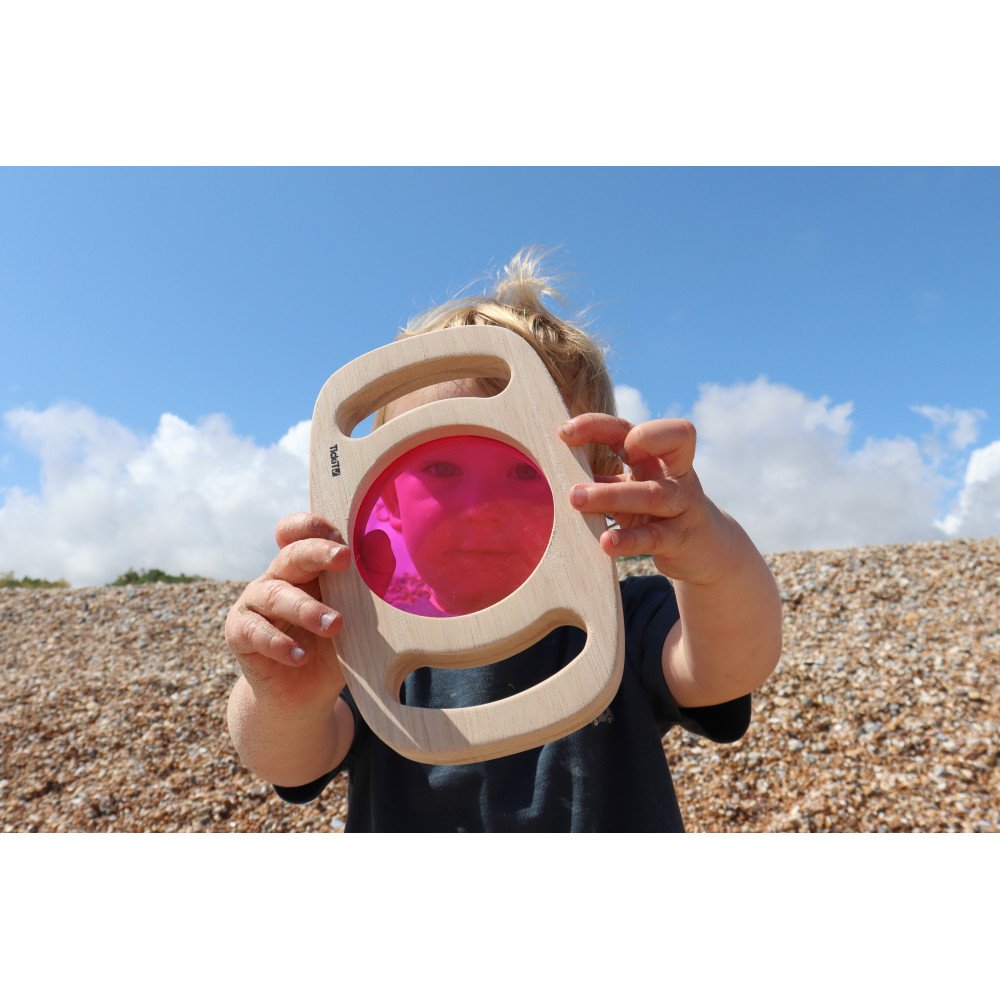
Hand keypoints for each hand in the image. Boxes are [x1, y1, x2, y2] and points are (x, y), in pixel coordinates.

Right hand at [225, 512, 351, 713]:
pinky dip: (278, 643)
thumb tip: (380, 543)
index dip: (315, 528)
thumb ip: (368, 583)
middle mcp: (278, 577)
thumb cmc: (334, 648)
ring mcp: (255, 603)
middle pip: (291, 554)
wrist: (304, 695)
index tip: (343, 540)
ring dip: (306, 608)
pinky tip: (300, 656)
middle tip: (343, 559)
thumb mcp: (356, 618)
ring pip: (276, 594)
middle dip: (316, 553)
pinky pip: (254, 631)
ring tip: (335, 625)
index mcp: (306, 567)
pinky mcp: (239, 632)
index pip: (301, 533)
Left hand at [559, 414, 730, 585]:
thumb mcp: (634, 488)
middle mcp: (674, 473)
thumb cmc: (659, 511)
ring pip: (651, 494)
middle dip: (625, 446)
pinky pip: (655, 536)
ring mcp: (682, 504)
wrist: (706, 548)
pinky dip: (629, 540)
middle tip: (583, 459)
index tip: (565, 432)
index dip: (598, 424)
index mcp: (658, 455)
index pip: (630, 428)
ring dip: (611, 496)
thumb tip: (557, 469)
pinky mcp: (682, 538)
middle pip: (658, 445)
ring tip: (576, 500)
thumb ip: (605, 479)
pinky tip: (606, 543)